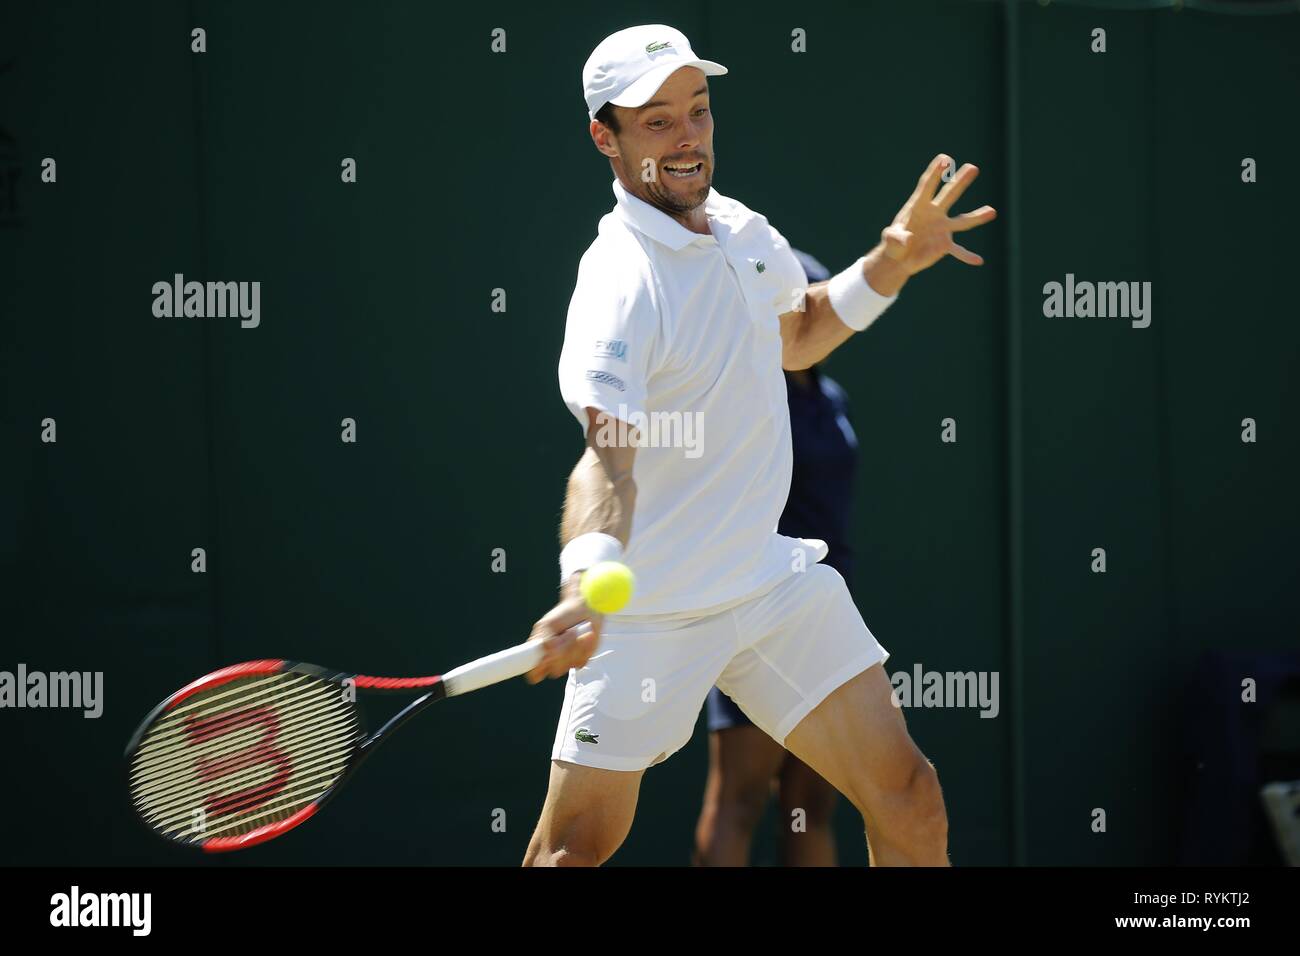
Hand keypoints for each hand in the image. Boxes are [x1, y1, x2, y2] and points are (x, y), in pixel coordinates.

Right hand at [525, 576, 601, 683]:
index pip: (534, 672)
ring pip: (568, 666)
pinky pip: (581, 661)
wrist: (586, 607)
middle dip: (562, 652)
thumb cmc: (565, 614)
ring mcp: (567, 659)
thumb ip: (545, 640)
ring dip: (574, 648)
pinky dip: (584, 649)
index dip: (538, 670)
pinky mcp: (582, 658)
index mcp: (540, 650)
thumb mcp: (549, 624)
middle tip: (565, 634)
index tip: (548, 656)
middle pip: (554, 670)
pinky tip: (584, 637)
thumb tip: (549, 652)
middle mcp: (553, 658)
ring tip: (575, 632)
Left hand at [877, 154, 996, 280]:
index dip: (936, 173)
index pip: (927, 186)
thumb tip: (908, 239)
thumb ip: (896, 237)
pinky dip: (967, 256)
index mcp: (918, 207)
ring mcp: (942, 229)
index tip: (945, 159)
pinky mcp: (944, 245)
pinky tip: (978, 260)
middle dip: (960, 181)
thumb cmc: (893, 244)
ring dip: (977, 217)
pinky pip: (958, 251)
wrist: (899, 259)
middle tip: (973, 167)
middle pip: (949, 195)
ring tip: (992, 211)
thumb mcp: (890, 241)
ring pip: (962, 221)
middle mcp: (934, 214)